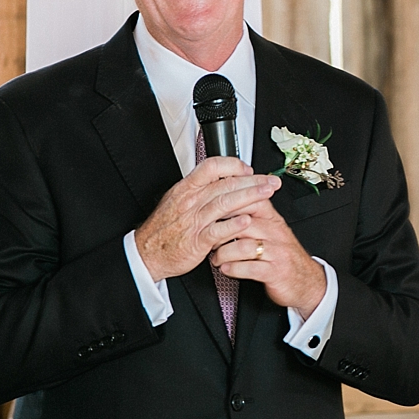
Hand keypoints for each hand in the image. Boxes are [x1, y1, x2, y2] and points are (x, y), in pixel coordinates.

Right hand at [134, 157, 281, 282]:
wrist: (147, 253)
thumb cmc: (165, 228)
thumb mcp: (178, 200)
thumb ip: (200, 189)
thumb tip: (223, 178)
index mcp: (186, 189)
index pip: (211, 167)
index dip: (233, 165)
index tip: (249, 169)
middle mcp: (191, 201)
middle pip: (225, 184)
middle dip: (253, 181)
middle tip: (271, 181)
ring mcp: (194, 221)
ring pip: (225, 203)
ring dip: (250, 197)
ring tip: (267, 194)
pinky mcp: (197, 241)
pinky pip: (218, 230)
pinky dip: (234, 225)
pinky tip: (248, 221)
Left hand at [211, 199, 326, 318]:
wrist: (307, 282)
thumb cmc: (283, 256)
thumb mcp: (272, 231)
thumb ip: (254, 217)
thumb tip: (229, 204)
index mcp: (274, 220)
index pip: (252, 202)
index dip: (230, 204)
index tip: (212, 210)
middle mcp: (276, 233)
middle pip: (243, 223)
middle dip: (220, 231)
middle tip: (208, 238)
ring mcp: (277, 253)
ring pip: (243, 246)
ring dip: (223, 253)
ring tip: (216, 257)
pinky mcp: (275, 272)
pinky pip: (250, 268)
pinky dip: (233, 269)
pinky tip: (226, 269)